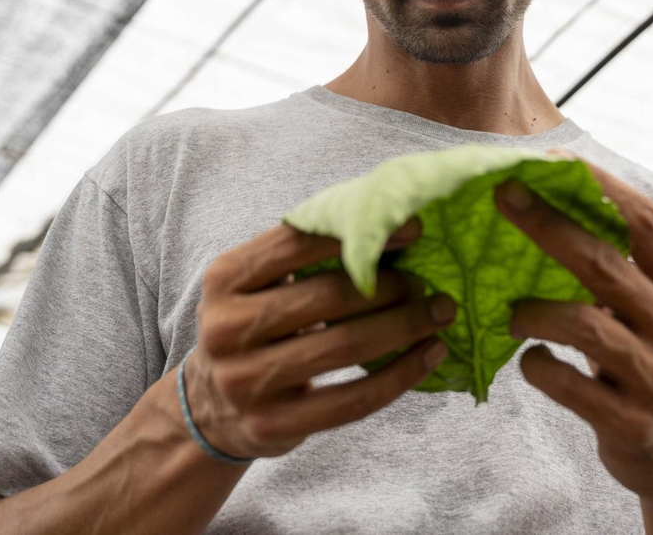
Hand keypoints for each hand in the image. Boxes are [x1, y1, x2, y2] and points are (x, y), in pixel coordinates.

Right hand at [184, 218, 455, 459]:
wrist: (212, 407)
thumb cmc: (255, 326)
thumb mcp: (260, 283)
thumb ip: (307, 254)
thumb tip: (394, 226)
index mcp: (224, 278)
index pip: (299, 243)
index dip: (361, 231)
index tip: (414, 229)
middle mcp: (226, 329)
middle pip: (329, 297)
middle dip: (391, 286)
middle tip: (428, 283)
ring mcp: (246, 382)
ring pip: (346, 347)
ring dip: (405, 326)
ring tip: (440, 312)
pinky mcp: (272, 426)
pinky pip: (353, 400)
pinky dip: (401, 375)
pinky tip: (431, 354)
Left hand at [494, 157, 652, 502]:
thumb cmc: (651, 362)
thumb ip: (619, 268)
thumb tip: (548, 204)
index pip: (646, 222)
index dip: (600, 185)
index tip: (553, 158)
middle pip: (605, 264)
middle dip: (548, 225)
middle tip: (504, 195)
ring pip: (584, 326)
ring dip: (534, 311)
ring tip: (510, 311)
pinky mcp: (630, 423)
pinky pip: (569, 386)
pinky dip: (538, 368)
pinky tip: (529, 362)